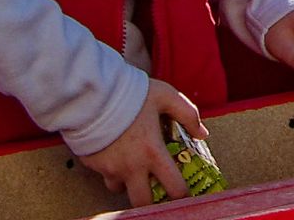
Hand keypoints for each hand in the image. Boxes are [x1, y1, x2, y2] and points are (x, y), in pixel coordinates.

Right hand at [73, 79, 203, 206]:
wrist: (92, 92)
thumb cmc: (131, 93)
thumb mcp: (165, 96)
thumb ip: (188, 114)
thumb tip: (202, 134)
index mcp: (152, 152)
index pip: (173, 188)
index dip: (183, 195)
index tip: (185, 195)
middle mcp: (131, 166)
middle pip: (142, 202)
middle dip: (151, 201)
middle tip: (156, 193)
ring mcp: (109, 168)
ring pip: (120, 188)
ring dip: (128, 182)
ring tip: (133, 167)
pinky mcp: (92, 165)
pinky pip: (104, 173)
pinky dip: (110, 168)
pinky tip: (114, 153)